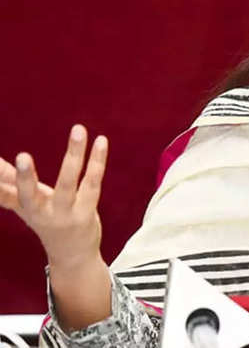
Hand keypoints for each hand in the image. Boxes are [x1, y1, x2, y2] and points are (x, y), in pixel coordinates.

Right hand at [0, 125, 107, 269]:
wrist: (72, 256)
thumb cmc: (47, 220)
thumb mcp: (26, 203)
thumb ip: (9, 183)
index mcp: (25, 208)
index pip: (7, 195)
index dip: (1, 180)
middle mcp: (41, 213)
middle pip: (31, 195)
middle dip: (25, 177)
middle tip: (21, 157)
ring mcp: (65, 214)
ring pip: (68, 182)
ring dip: (74, 155)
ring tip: (77, 129)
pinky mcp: (87, 212)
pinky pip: (92, 183)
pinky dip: (97, 162)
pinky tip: (101, 141)